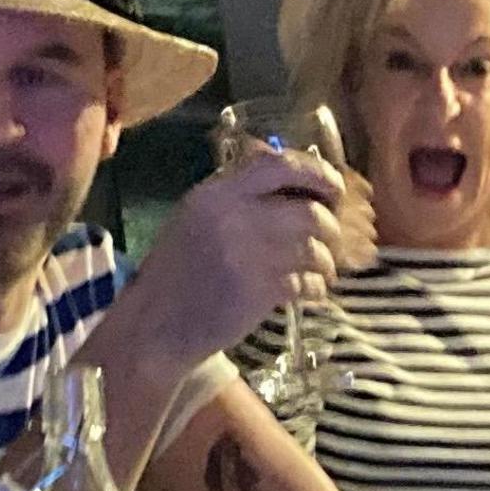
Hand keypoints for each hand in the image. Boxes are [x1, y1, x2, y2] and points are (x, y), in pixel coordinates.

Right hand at [115, 147, 376, 360]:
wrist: (155, 326)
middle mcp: (232, 217)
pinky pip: (306, 282)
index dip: (317, 173)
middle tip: (331, 241)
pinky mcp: (257, 291)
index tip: (335, 187)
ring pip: (313, 249)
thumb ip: (240, 196)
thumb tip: (296, 176)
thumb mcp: (198, 218)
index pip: (279, 165)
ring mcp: (245, 254)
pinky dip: (315, 288)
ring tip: (321, 270)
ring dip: (326, 262)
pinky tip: (308, 291)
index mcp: (216, 193)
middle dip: (330, 228)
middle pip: (309, 212)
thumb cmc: (180, 272)